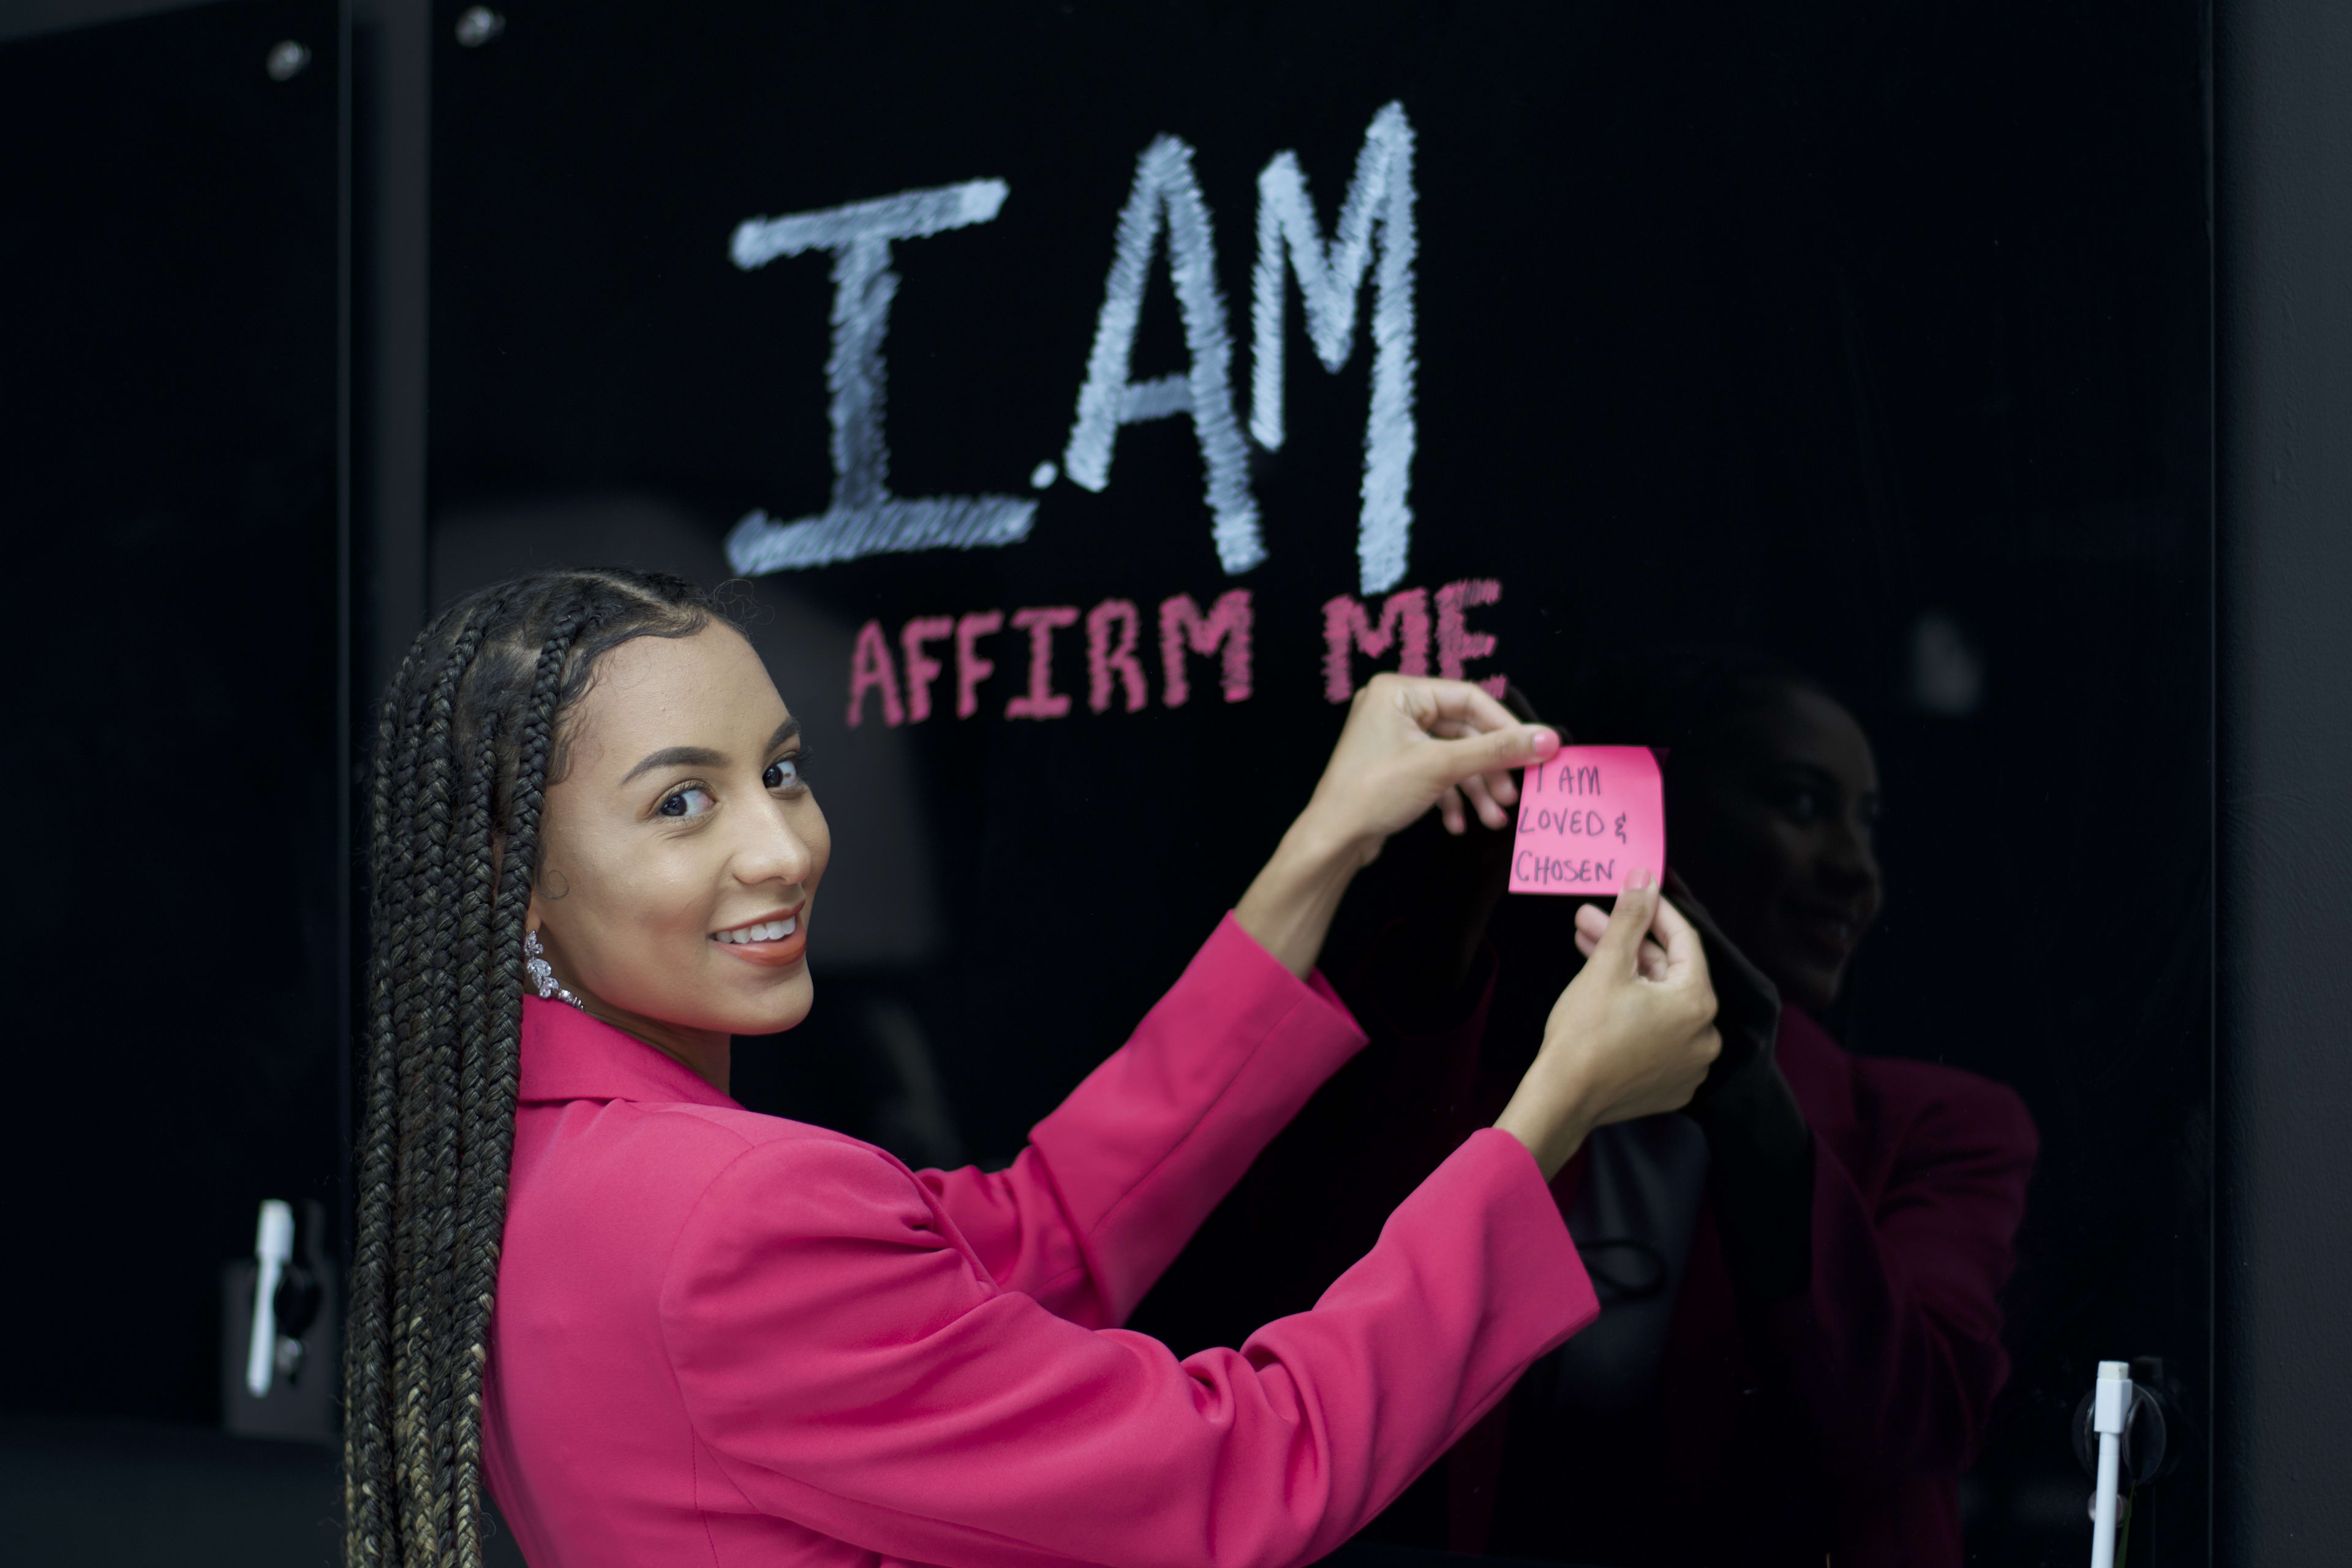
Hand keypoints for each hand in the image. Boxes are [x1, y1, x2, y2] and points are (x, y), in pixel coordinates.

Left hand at [1297, 674, 1559, 858]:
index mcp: (1399, 691)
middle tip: (1512, 796)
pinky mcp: (1395, 767)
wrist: (1332, 841)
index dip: (1506, 727)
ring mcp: (1394, 738)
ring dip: (1475, 788)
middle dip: (1489, 768)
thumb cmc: (1374, 792)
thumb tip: (1549, 739)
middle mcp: (1395, 707)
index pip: (1469, 699)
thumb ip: (1497, 751)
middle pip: (1463, 731)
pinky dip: (1451, 797)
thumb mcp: (1441, 767)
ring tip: (1493, 818)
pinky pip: (1435, 773)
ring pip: (1452, 757)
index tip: (1536, 753)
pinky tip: (1459, 824)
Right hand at [1494, 872, 1720, 1178]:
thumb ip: (1630, 917)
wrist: (1562, 1099)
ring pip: (1661, 1004)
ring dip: (1627, 975)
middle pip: (1668, 973)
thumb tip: (1644, 877)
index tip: (1633, 893)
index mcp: (1696, 1003)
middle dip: (1628, 944)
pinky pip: (1661, 1036)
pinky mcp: (1672, 1084)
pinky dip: (1637, 1013)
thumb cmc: (1584, 1032)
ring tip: (1586, 951)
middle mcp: (1705, 1036)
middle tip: (1590, 922)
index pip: (1684, 941)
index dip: (1654, 912)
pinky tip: (1604, 994)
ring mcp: (1691, 1065)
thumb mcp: (1606, 965)